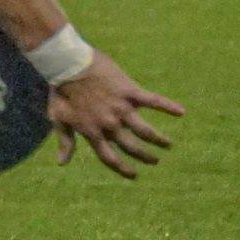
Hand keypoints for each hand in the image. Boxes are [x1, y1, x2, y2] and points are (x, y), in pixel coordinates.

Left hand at [47, 51, 181, 177]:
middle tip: (155, 161)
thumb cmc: (61, 91)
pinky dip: (168, 106)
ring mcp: (121, 109)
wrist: (68, 65)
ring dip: (159, 139)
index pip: (109, 157)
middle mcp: (110, 124)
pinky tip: (181, 112)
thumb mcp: (58, 118)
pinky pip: (153, 101)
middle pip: (132, 147)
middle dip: (145, 156)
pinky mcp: (130, 92)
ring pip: (146, 131)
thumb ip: (65, 140)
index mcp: (92, 132)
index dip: (122, 168)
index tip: (133, 174)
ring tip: (168, 144)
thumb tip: (62, 163)